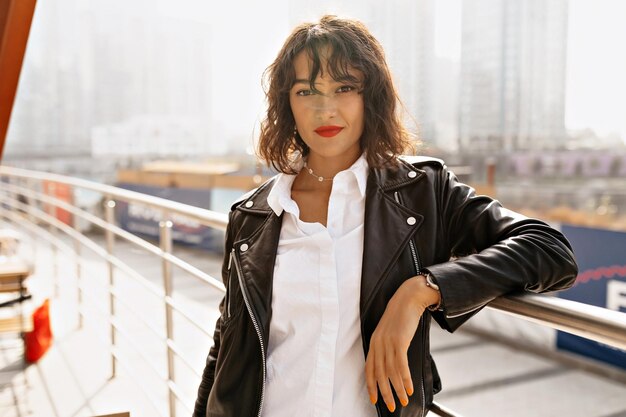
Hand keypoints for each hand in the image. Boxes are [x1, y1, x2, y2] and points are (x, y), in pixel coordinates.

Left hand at [365, 275, 439, 411]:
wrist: (409, 298)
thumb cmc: (402, 315)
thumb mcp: (390, 331)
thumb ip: (387, 345)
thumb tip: (392, 364)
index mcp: (374, 342)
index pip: (369, 368)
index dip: (371, 385)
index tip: (373, 399)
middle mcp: (378, 343)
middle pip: (379, 373)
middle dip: (384, 392)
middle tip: (391, 406)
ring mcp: (387, 342)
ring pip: (390, 372)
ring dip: (396, 389)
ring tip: (403, 401)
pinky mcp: (399, 341)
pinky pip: (400, 365)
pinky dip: (404, 379)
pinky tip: (408, 388)